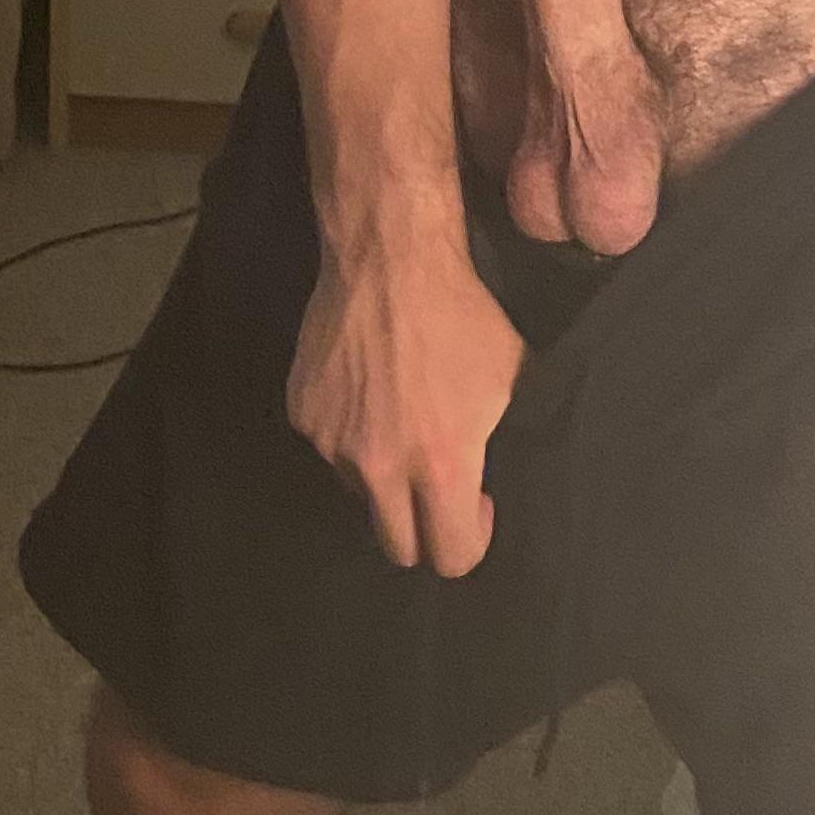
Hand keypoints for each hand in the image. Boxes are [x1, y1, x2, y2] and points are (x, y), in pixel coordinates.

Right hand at [288, 233, 524, 577]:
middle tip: (439, 489)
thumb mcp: (510, 378)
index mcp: (442, 463)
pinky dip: (351, 435)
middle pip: (398, 548)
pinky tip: (369, 391)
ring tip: (401, 420)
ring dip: (384, 476)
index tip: (477, 506)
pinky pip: (331, 449)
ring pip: (361, 494)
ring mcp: (333, 443)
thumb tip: (494, 478)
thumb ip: (497, 442)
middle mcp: (381, 466)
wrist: (391, 257)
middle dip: (424, 530)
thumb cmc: (463, 312)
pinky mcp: (303, 415)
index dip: (470, 540)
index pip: (450, 556)